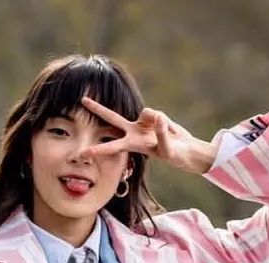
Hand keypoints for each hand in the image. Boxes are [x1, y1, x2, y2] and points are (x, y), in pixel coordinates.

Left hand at [81, 96, 216, 174]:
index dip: (99, 150)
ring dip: (160, 125)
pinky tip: (170, 130)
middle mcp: (133, 132)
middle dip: (98, 109)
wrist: (186, 151)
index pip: (113, 146)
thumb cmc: (176, 155)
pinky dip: (167, 123)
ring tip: (168, 135)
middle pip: (112, 117)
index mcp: (133, 144)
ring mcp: (142, 124)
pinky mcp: (152, 117)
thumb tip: (157, 116)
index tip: (84, 153)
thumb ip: (162, 133)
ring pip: (147, 113)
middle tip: (82, 100)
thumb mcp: (169, 149)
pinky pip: (158, 114)